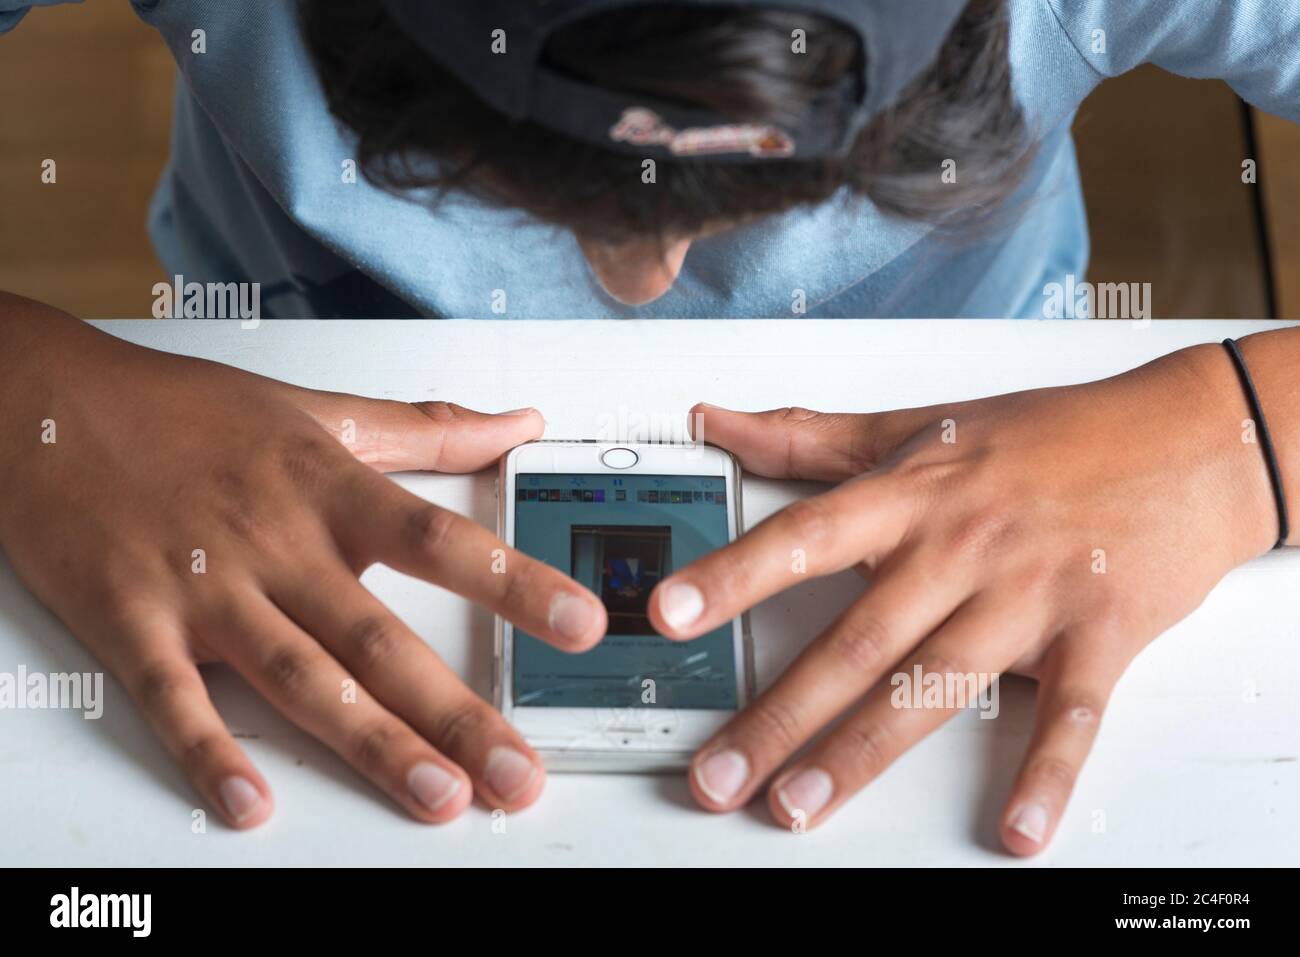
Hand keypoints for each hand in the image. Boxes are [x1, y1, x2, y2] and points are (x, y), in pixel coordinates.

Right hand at [0, 303, 605, 827]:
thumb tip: (517, 423)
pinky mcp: (132, 621)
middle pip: (381, 637)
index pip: (440, 542)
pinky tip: (251, 802)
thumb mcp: (318, 410)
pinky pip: (175, 698)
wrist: (46, 403)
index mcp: (327, 490)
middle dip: (457, 711)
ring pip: (301, 676)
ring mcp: (204, 587)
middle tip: (518, 772)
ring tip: (436, 795)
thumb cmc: (184, 411)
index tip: (581, 623)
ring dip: (370, 742)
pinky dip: (211, 751)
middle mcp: (277, 544)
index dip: (515, 583)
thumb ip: (424, 428)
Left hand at [649, 345, 1276, 853]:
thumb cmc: (1048, 437)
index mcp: (913, 495)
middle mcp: (961, 548)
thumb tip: (720, 420)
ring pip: (935, 685)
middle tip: (717, 774)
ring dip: (862, 752)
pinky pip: (1068, 718)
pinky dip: (1044, 776)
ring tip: (799, 803)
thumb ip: (812, 436)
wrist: (1187, 440)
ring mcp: (1029, 596)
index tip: (669, 613)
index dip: (733, 576)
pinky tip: (1016, 829)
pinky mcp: (1098, 638)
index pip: (805, 536)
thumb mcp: (922, 424)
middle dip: (779, 714)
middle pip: (856, 640)